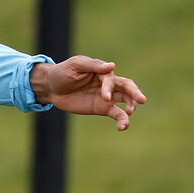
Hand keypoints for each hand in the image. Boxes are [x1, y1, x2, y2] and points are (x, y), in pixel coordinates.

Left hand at [29, 56, 146, 129]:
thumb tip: (112, 66)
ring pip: (125, 100)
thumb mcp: (75, 65)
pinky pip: (117, 114)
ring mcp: (106, 96)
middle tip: (142, 100)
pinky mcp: (102, 108)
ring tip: (130, 114)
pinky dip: (122, 120)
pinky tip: (122, 127)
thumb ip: (93, 66)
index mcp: (102, 71)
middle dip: (135, 93)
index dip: (110, 87)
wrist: (52, 88)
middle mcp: (108, 83)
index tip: (105, 97)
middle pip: (127, 86)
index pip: (112, 79)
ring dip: (131, 106)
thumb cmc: (63, 72)